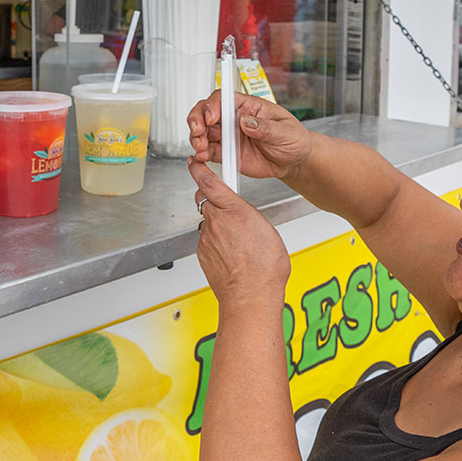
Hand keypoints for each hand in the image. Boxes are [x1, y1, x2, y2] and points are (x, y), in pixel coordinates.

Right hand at [187, 90, 313, 180]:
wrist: (294, 162)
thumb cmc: (293, 139)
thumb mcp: (285, 132)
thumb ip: (265, 127)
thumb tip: (246, 121)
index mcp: (248, 107)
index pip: (224, 99)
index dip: (213, 105)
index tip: (211, 117)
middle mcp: (235, 119)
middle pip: (206, 112)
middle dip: (197, 120)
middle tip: (198, 132)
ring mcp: (229, 136)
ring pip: (204, 132)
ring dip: (197, 138)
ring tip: (200, 148)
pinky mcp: (228, 153)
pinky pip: (210, 151)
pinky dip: (202, 154)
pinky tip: (202, 156)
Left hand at [189, 159, 290, 303]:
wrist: (251, 296)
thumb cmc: (265, 268)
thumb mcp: (267, 230)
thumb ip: (249, 216)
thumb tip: (244, 215)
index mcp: (235, 211)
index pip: (210, 183)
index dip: (199, 170)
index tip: (194, 164)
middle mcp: (217, 222)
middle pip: (205, 201)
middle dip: (212, 201)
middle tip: (226, 210)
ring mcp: (207, 238)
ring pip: (207, 223)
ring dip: (217, 227)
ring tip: (236, 243)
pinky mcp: (202, 253)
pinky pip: (207, 241)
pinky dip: (216, 244)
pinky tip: (231, 255)